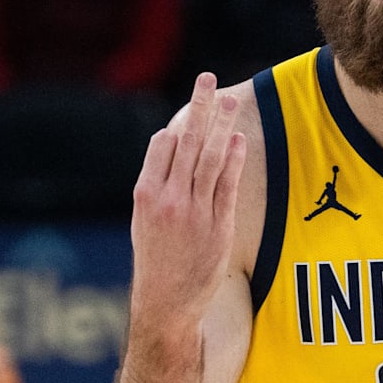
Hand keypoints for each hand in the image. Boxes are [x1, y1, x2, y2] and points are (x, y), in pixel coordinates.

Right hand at [129, 73, 246, 328]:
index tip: (191, 108)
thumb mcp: (144, 220)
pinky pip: (226, 186)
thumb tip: (172, 147)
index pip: (162, 145)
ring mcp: (194, 212)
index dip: (178, 124)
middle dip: (199, 107)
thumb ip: (158, 184)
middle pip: (186, 142)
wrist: (166, 303)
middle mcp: (168, 199)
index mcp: (145, 195)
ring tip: (231, 100)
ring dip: (221, 126)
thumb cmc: (155, 259)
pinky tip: (239, 140)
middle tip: (209, 79)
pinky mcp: (218, 226)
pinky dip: (233, 160)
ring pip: (209, 158)